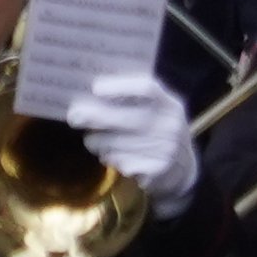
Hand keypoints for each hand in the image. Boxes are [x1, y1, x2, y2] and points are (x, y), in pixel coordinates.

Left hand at [62, 71, 196, 217]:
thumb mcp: (158, 113)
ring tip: (100, 141)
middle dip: (94, 117)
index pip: (147, 89)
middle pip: (124, 117)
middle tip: (74, 117)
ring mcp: (164, 149)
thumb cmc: (160, 134)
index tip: (95, 88)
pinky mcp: (153, 170)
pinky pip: (117, 162)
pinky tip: (115, 156)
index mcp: (170, 105)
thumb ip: (132, 103)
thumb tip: (89, 97)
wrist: (183, 170)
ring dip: (98, 143)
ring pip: (113, 144)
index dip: (119, 87)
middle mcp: (170, 125)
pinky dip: (109, 159)